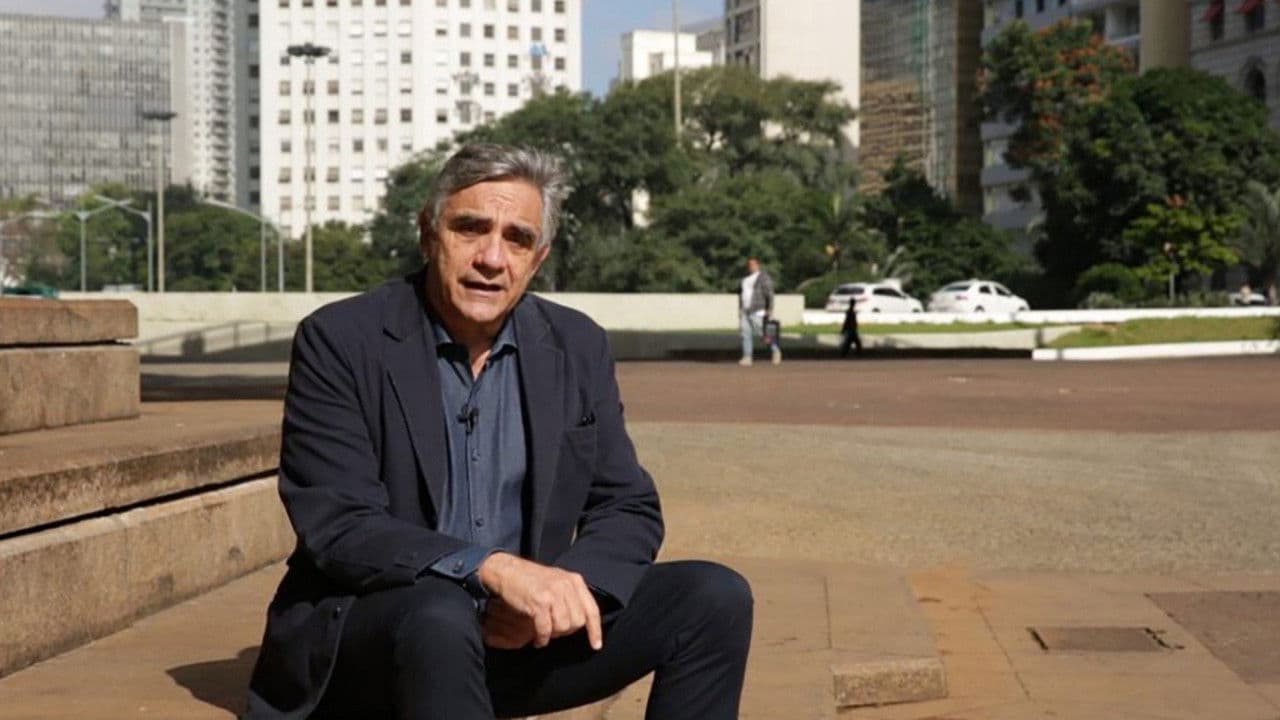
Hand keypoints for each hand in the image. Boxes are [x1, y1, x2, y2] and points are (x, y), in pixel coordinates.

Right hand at [477, 552, 602, 649]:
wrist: (507, 570)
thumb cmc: (532, 579)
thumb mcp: (557, 581)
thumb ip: (571, 597)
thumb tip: (582, 622)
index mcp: (575, 581)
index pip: (592, 610)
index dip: (595, 631)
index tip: (596, 646)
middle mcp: (567, 586)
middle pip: (577, 622)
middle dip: (566, 631)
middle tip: (553, 630)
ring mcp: (554, 593)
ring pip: (563, 627)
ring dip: (553, 635)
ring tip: (544, 632)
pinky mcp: (539, 602)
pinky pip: (546, 629)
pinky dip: (542, 638)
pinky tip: (537, 639)